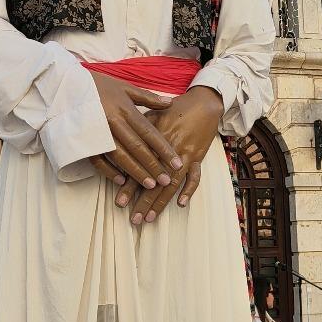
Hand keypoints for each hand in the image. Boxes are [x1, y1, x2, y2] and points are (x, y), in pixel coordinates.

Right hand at [88, 75, 184, 190]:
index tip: (177, 162)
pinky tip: (121, 181)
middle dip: (153, 165)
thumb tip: (170, 103)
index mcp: (125, 109)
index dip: (164, 149)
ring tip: (150, 185)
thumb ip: (148, 97)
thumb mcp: (124, 86)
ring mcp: (98, 132)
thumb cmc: (98, 84)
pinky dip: (108, 171)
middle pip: (137, 147)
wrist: (66, 84)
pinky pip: (97, 159)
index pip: (149, 132)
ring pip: (120, 156)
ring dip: (135, 172)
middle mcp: (114, 122)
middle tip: (166, 180)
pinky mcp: (84, 140)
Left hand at [113, 85, 222, 224]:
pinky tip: (181, 203)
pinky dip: (189, 190)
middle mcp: (168, 152)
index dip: (129, 187)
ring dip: (161, 202)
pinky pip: (194, 177)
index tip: (120, 202)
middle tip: (134, 219)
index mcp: (154, 142)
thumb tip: (118, 143)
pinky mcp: (198, 157)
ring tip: (150, 217)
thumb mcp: (152, 115)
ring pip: (171, 183)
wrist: (202, 103)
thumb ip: (136, 131)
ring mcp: (185, 155)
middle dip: (143, 202)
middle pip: (154, 181)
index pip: (139, 168)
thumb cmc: (175, 108)